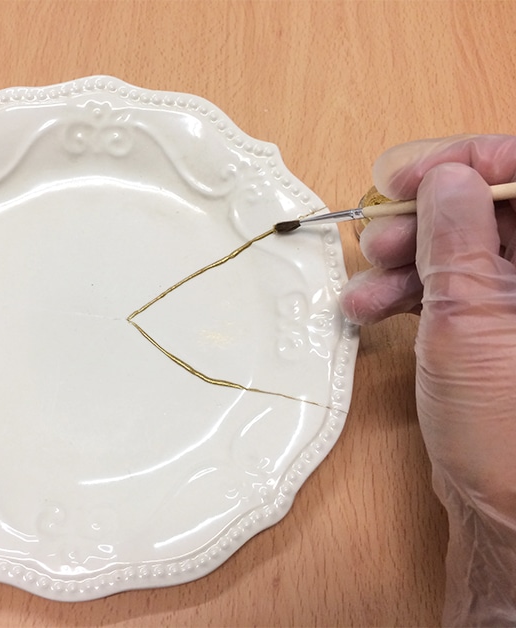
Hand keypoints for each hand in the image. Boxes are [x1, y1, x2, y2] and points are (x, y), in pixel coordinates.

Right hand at [341, 135, 515, 624]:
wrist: (503, 512)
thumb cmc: (505, 435)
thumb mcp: (468, 326)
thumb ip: (458, 242)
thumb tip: (448, 178)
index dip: (474, 162)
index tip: (416, 176)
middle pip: (491, 208)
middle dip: (425, 217)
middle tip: (380, 234)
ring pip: (464, 247)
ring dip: (405, 259)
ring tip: (366, 281)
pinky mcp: (495, 326)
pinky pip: (451, 284)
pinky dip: (407, 290)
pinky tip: (370, 306)